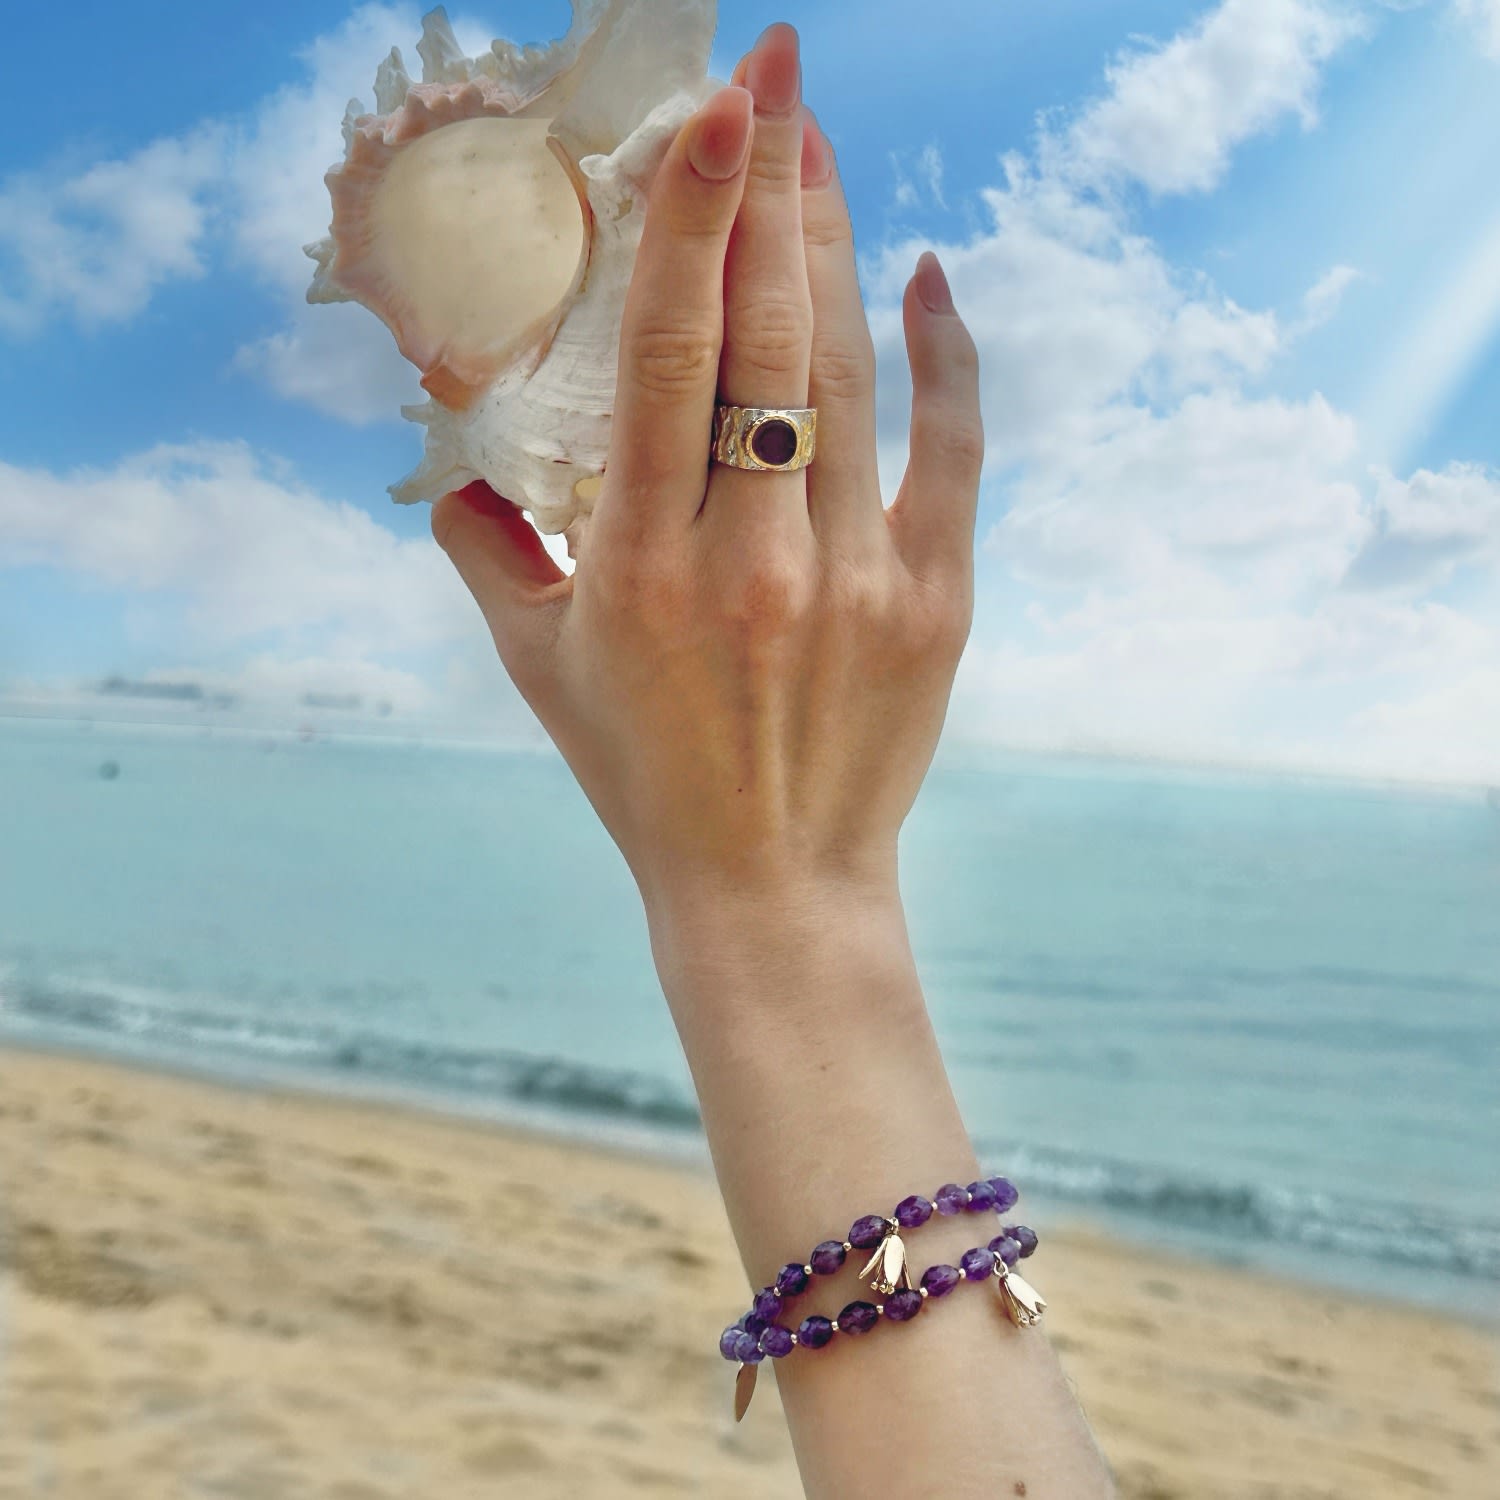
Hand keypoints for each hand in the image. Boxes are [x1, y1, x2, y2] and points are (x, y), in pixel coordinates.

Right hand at [433, 23, 983, 917]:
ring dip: (839, 247)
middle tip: (777, 75)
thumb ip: (490, 556)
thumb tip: (449, 470)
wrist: (771, 882)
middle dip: (772, 188)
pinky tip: (931, 278)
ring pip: (854, 377)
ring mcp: (857, 579)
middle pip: (769, 336)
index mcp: (643, 566)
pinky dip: (947, 359)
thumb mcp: (539, 671)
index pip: (668, 358)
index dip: (691, 221)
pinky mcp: (934, 602)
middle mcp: (754, 559)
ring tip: (823, 147)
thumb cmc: (644, 774)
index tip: (711, 112)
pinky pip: (951, 454)